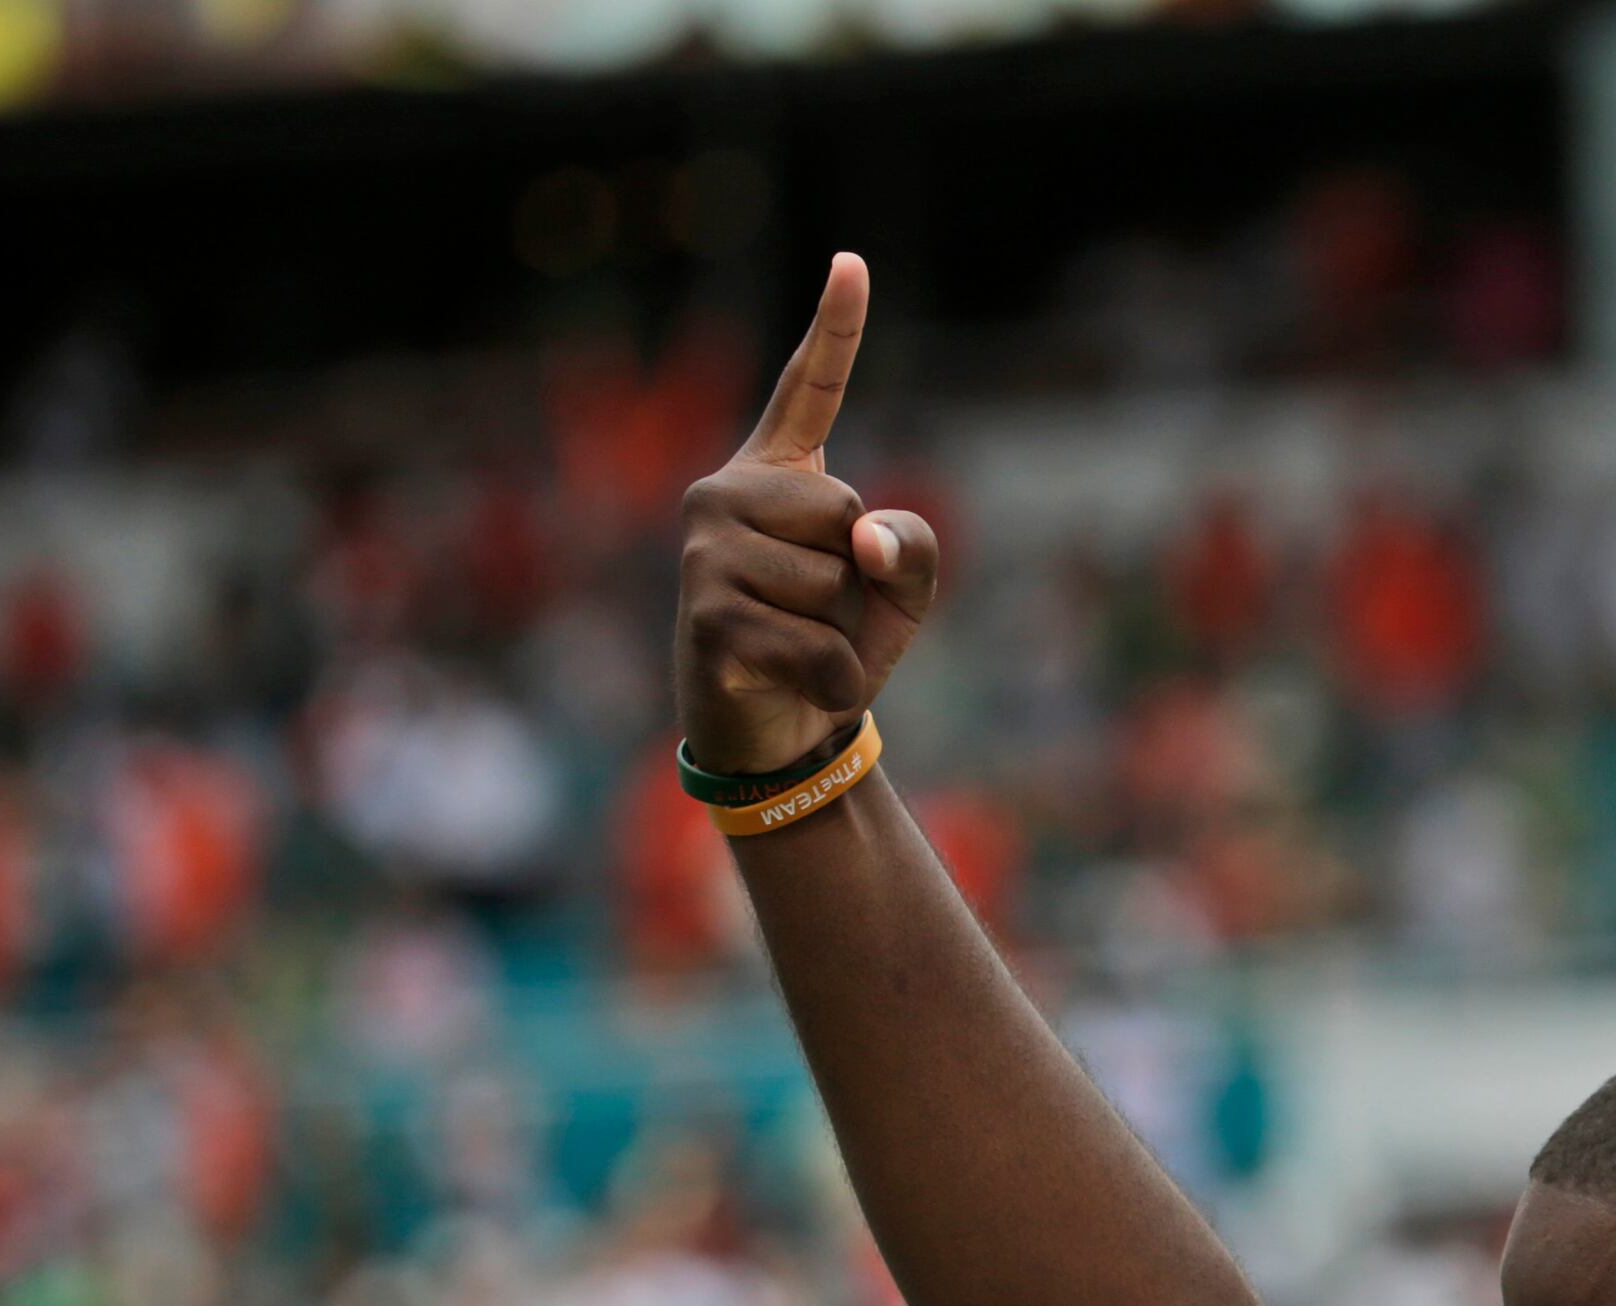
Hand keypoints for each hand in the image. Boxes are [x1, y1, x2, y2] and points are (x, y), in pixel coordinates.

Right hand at [674, 253, 942, 777]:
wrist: (774, 732)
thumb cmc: (831, 646)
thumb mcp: (895, 594)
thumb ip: (910, 548)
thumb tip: (864, 539)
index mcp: (776, 474)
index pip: (811, 390)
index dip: (835, 328)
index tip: (852, 263)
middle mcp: (724, 492)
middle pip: (843, 509)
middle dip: (853, 576)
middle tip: (813, 610)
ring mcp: (705, 550)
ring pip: (828, 579)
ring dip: (839, 632)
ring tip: (796, 643)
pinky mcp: (705, 614)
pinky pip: (814, 645)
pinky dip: (833, 680)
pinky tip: (799, 684)